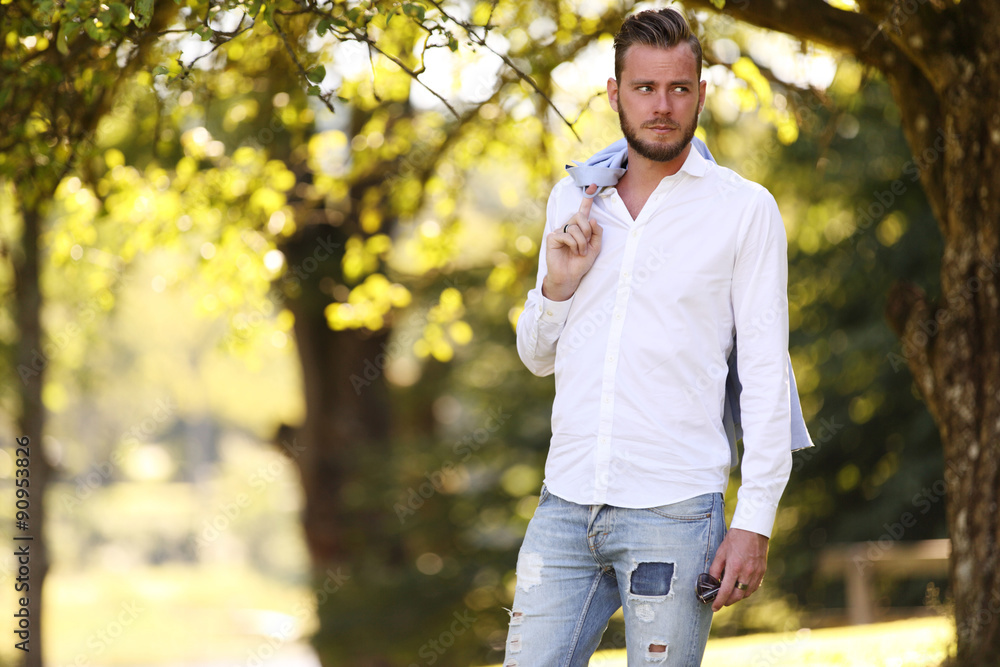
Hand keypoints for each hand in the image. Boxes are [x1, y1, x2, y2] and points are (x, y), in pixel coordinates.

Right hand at [542, 184, 602, 300]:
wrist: (570, 277)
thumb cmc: (580, 263)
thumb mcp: (595, 248)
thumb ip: (597, 234)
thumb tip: (593, 219)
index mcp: (579, 228)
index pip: (584, 211)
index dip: (588, 198)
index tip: (593, 184)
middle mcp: (569, 227)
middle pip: (580, 216)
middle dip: (587, 231)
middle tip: (586, 244)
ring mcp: (560, 231)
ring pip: (575, 228)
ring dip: (581, 243)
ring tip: (580, 252)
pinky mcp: (553, 238)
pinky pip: (567, 235)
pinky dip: (573, 245)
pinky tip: (572, 252)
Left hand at [708, 528, 768, 610]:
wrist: (753, 529)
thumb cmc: (735, 538)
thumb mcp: (720, 552)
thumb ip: (715, 569)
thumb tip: (712, 582)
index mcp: (734, 568)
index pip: (725, 591)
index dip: (719, 601)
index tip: (714, 608)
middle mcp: (747, 573)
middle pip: (737, 596)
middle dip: (728, 601)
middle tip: (722, 602)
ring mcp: (756, 573)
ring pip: (747, 593)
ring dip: (738, 597)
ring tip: (730, 595)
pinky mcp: (762, 571)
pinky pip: (754, 587)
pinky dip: (747, 591)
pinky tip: (741, 588)